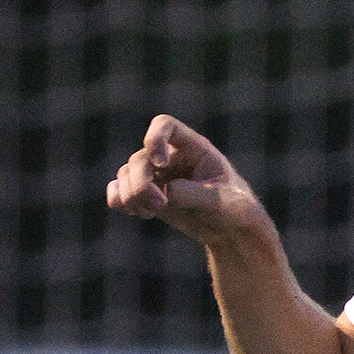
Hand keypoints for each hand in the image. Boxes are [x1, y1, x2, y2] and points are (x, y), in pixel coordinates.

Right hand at [107, 114, 267, 244]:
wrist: (229, 228)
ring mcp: (156, 175)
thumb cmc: (234, 208)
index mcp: (193, 148)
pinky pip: (118, 190)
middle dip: (141, 184)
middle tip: (160, 205)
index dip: (155, 139)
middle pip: (140, 159)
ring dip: (131, 195)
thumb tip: (165, 192)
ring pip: (126, 174)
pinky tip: (136, 212)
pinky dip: (118, 200)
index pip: (164, 125)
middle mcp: (170, 156)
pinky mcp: (147, 194)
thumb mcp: (222, 202)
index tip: (161, 163)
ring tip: (152, 212)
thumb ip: (194, 194)